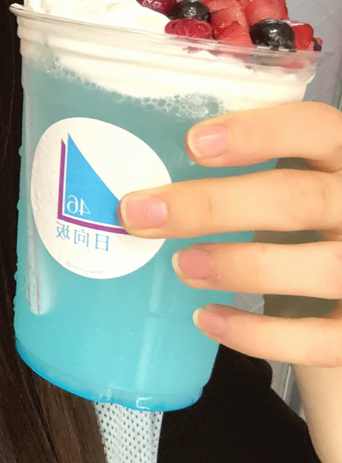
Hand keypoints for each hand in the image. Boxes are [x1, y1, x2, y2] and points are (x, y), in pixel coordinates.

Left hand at [117, 101, 341, 368]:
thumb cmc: (311, 222)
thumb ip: (253, 172)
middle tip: (142, 214)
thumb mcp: (298, 181)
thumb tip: (148, 183)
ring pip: (318, 267)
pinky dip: (258, 334)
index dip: (258, 133)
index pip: (315, 126)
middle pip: (299, 199)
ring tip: (180, 265)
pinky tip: (207, 319)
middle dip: (214, 206)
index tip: (192, 143)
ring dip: (238, 266)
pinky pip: (320, 337)